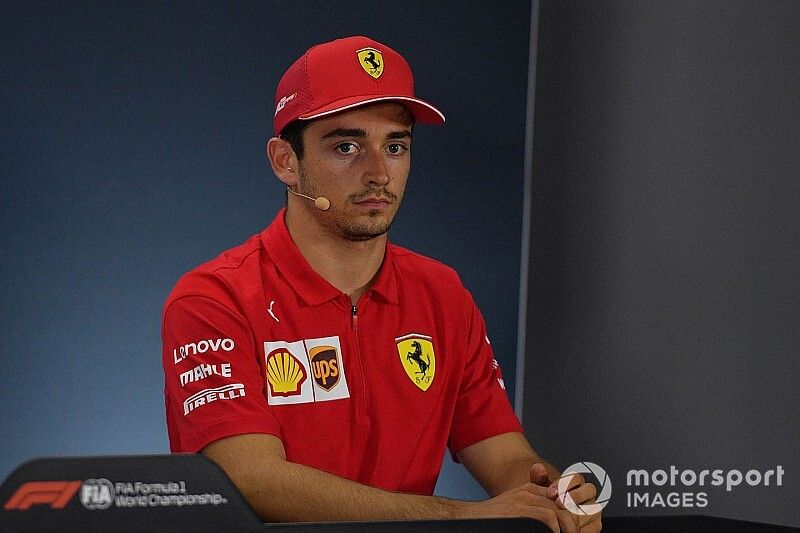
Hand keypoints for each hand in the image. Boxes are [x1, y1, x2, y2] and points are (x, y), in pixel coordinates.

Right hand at [454, 482, 569, 531]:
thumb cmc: (491, 518)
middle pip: (564, 503)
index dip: (572, 514)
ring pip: (561, 510)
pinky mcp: (520, 510)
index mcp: (530, 490)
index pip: (561, 498)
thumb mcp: (515, 510)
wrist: (468, 517)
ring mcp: (525, 500)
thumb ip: (532, 511)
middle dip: (574, 521)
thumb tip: (552, 524)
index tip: (575, 528)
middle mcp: (529, 492)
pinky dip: (557, 529)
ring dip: (570, 527)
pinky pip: (549, 517)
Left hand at [530, 464, 602, 531]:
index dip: (564, 484)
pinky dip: (582, 526)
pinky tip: (568, 527)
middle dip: (574, 496)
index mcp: (576, 483)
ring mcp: (594, 509)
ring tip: (564, 516)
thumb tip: (538, 468)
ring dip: (579, 513)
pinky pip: (594, 525)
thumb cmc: (546, 505)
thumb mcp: (540, 492)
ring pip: (594, 507)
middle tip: (559, 503)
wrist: (550, 521)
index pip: (576, 477)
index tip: (551, 493)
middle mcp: (587, 495)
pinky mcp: (595, 525)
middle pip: (589, 489)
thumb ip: (539, 479)